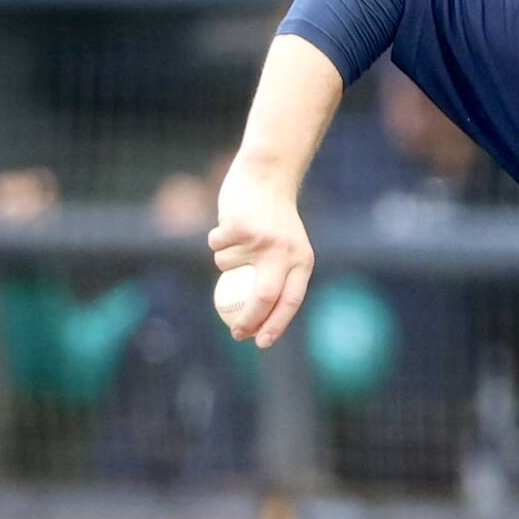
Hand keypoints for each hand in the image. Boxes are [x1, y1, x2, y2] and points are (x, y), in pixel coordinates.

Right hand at [207, 158, 313, 348]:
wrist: (267, 176)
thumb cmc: (274, 218)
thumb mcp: (287, 247)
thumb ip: (279, 275)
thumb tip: (256, 318)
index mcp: (302, 261)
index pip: (291, 302)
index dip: (276, 325)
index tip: (261, 342)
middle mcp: (284, 253)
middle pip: (264, 298)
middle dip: (248, 320)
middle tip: (235, 332)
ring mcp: (261, 240)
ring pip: (227, 267)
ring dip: (223, 259)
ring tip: (237, 239)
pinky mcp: (239, 227)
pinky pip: (216, 246)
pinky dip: (216, 239)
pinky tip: (229, 223)